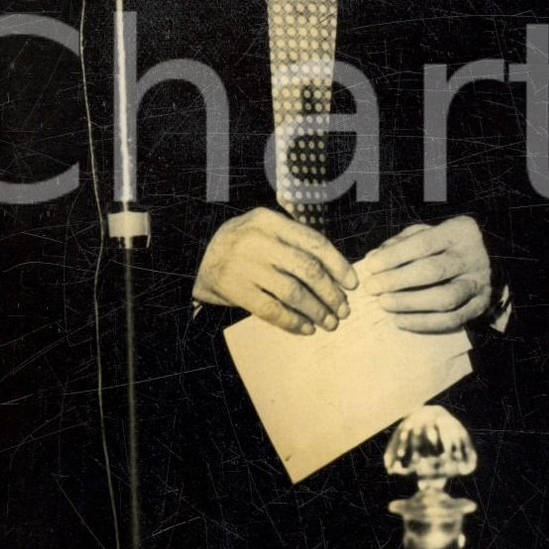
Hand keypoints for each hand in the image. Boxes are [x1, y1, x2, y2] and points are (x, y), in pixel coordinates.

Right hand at [193, 207, 358, 335]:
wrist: (195, 259)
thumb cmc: (242, 246)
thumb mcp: (263, 230)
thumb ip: (294, 240)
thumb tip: (337, 271)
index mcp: (267, 220)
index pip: (313, 241)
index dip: (338, 264)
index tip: (352, 283)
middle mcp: (256, 239)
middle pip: (307, 269)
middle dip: (331, 293)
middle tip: (343, 309)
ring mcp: (243, 265)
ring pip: (292, 292)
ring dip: (316, 311)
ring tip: (329, 322)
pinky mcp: (233, 289)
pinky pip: (271, 310)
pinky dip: (293, 322)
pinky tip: (305, 328)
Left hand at [363, 217, 491, 332]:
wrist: (488, 259)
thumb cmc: (447, 245)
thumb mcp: (426, 233)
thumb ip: (399, 243)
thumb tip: (373, 259)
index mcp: (459, 231)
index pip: (423, 243)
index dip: (394, 256)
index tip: (371, 267)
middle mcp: (472, 256)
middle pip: (433, 271)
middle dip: (397, 280)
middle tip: (372, 288)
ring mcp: (479, 283)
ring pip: (444, 298)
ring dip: (409, 303)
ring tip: (384, 303)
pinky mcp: (480, 306)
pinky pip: (452, 320)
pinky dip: (423, 323)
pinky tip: (400, 321)